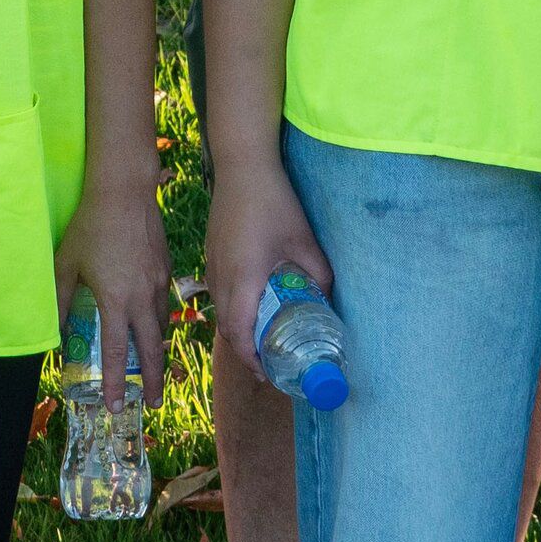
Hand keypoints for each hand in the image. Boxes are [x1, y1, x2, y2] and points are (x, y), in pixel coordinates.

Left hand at [54, 175, 173, 407]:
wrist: (124, 192)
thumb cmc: (90, 226)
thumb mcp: (66, 264)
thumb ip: (61, 300)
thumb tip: (57, 332)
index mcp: (116, 300)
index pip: (118, 353)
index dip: (118, 383)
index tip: (117, 406)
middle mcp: (142, 297)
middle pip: (152, 350)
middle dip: (155, 381)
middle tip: (154, 404)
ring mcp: (159, 283)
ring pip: (161, 327)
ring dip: (158, 352)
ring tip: (154, 371)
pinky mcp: (166, 268)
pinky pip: (165, 305)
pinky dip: (161, 322)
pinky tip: (154, 325)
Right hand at [203, 162, 329, 379]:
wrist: (241, 167)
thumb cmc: (274, 203)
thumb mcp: (304, 241)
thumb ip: (318, 274)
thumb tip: (330, 299)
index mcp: (242, 279)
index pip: (239, 334)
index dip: (252, 359)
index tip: (269, 374)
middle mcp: (221, 277)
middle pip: (227, 328)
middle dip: (246, 351)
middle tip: (271, 362)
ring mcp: (212, 264)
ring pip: (220, 310)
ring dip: (238, 330)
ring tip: (262, 338)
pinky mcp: (211, 253)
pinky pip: (217, 292)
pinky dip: (232, 309)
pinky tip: (251, 304)